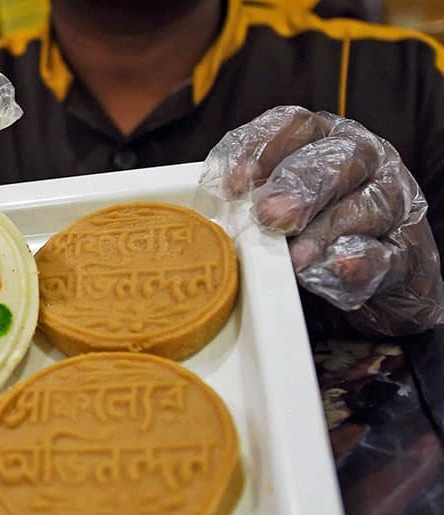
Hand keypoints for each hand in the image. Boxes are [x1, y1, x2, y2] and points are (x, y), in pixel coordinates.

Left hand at [201, 105, 443, 335]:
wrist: (370, 280)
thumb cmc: (306, 233)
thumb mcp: (273, 208)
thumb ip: (250, 201)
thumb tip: (215, 210)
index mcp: (323, 140)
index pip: (294, 125)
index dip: (261, 148)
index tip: (233, 184)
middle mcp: (363, 161)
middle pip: (338, 158)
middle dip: (299, 185)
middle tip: (268, 215)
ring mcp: (393, 203)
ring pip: (369, 203)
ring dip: (327, 229)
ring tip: (295, 257)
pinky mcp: (409, 252)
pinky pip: (389, 253)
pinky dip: (361, 262)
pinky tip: (337, 268)